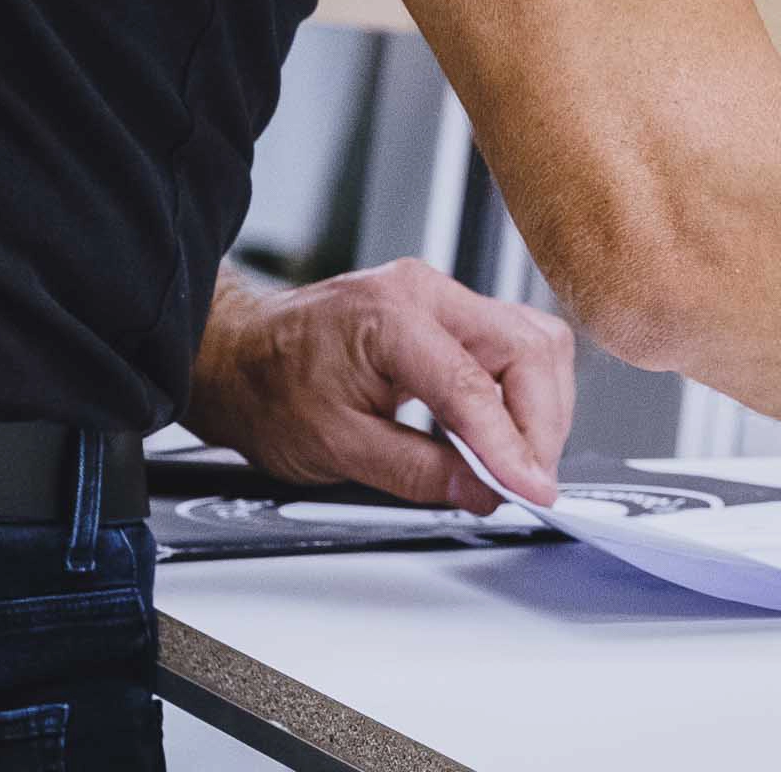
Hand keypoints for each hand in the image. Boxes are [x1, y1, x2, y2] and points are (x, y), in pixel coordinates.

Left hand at [182, 258, 576, 510]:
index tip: (530, 489)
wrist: (239, 358)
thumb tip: (482, 489)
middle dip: (541, 423)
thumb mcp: (336, 448)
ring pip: (532, 341)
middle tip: (528, 482)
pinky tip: (504, 432)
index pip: (475, 385)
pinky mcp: (449, 315)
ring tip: (518, 461)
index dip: (511, 445)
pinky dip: (522, 393)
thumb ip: (417, 471)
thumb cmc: (269, 389)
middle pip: (528, 348)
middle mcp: (426, 292)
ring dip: (539, 407)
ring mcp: (441, 298)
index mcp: (391, 316)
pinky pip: (513, 345)